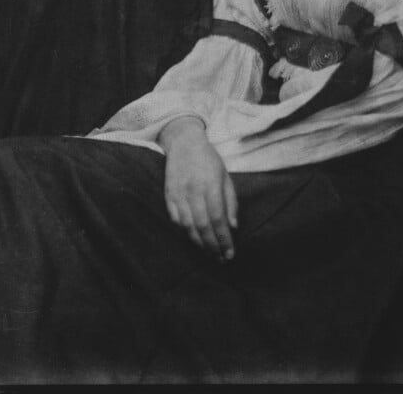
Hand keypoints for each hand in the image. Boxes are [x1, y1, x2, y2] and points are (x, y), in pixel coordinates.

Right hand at [158, 117, 237, 262]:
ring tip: (209, 254)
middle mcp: (194, 190)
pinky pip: (176, 219)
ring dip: (199, 243)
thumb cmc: (209, 160)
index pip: (218, 219)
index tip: (229, 253)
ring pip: (188, 226)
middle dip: (213, 246)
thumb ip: (230, 201)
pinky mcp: (168, 195)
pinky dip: (185, 232)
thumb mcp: (225, 176)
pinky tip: (193, 239)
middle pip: (203, 226)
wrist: (184, 143)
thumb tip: (233, 226)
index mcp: (211, 185)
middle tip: (220, 260)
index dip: (224, 239)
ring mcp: (179, 193)